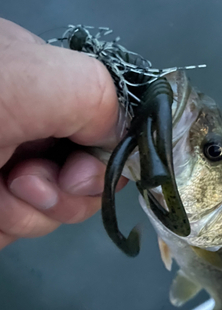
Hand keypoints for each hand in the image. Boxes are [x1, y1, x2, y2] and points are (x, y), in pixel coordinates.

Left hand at [0, 18, 127, 249]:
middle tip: (24, 183)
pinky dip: (4, 228)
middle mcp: (28, 129)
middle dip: (62, 195)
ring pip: (50, 212)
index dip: (103, 162)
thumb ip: (97, 95)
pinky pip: (17, 230)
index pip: (105, 131)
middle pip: (83, 180)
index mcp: (41, 89)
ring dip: (26, 213)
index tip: (75, 174)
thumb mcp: (25, 79)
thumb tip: (121, 137)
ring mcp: (6, 169)